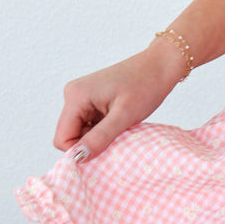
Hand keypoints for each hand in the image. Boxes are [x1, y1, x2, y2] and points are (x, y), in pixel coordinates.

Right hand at [53, 43, 186, 162]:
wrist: (161, 65)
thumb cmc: (146, 85)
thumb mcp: (124, 115)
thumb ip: (100, 137)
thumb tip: (78, 158)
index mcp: (76, 96)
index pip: (62, 138)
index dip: (80, 151)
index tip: (104, 151)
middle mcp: (74, 94)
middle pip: (70, 135)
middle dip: (91, 143)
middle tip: (117, 137)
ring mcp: (82, 96)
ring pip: (81, 131)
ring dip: (99, 136)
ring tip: (121, 127)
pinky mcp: (92, 99)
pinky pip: (90, 124)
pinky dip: (103, 129)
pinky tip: (120, 122)